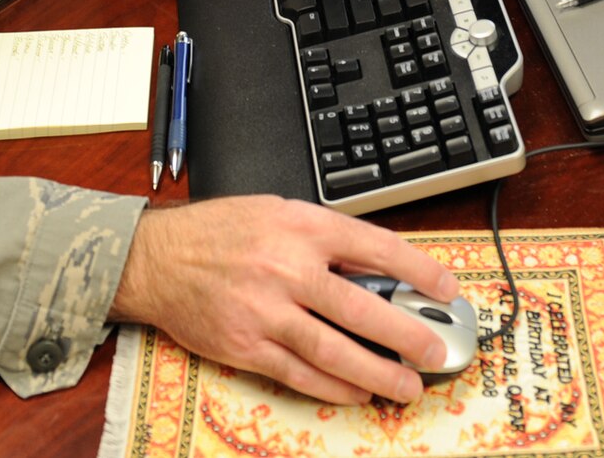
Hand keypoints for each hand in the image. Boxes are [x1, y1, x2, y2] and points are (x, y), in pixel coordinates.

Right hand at [109, 196, 460, 404]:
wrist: (157, 258)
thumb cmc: (220, 232)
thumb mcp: (279, 211)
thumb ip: (326, 238)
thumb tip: (378, 270)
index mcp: (302, 227)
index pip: (376, 248)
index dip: (419, 270)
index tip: (446, 288)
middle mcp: (287, 269)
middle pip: (361, 309)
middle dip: (407, 335)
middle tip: (435, 352)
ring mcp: (266, 311)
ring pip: (334, 350)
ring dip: (377, 373)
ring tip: (407, 386)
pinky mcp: (245, 345)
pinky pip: (299, 373)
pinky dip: (334, 386)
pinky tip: (358, 392)